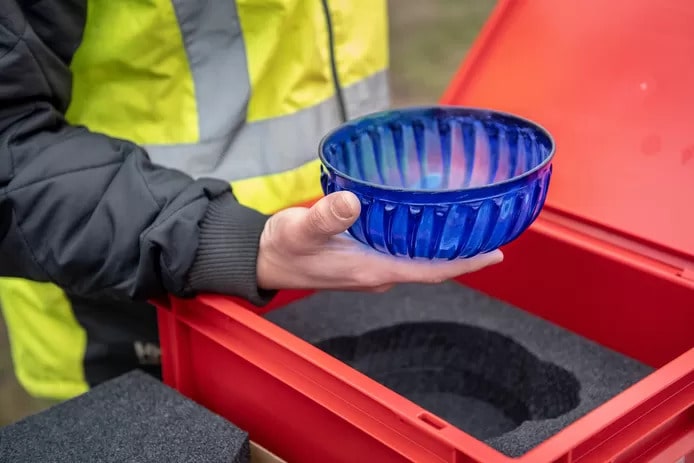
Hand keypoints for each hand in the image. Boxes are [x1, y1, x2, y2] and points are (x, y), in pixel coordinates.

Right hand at [257, 191, 502, 291]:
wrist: (263, 259)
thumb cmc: (282, 247)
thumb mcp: (300, 229)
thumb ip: (325, 217)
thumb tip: (353, 202)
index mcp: (370, 269)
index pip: (430, 271)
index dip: (464, 263)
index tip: (495, 254)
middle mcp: (377, 273)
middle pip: (432, 267)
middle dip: (463, 254)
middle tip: (492, 231)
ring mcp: (371, 269)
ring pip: (419, 261)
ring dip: (444, 248)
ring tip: (469, 226)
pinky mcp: (363, 259)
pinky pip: (403, 254)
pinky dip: (422, 242)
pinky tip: (426, 224)